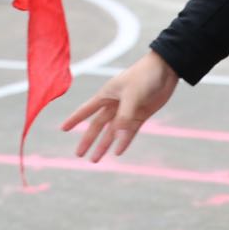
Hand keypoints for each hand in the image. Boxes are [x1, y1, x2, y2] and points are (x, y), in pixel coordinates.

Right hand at [61, 51, 178, 161]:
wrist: (166, 69)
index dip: (74, 119)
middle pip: (97, 125)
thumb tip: (118, 137)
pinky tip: (118, 152)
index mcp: (107, 94)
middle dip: (88, 140)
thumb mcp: (132, 95)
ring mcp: (127, 110)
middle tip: (79, 155)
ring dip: (104, 145)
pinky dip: (123, 141)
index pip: (86, 110)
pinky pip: (129, 131)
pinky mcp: (140, 114)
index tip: (63, 129)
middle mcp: (114, 104)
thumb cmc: (144, 76)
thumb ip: (124, 116)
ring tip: (95, 160)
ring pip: (112, 131)